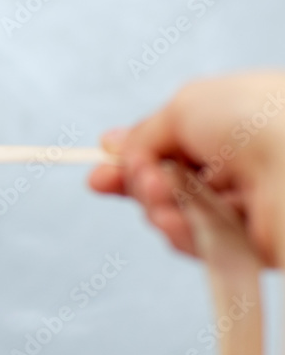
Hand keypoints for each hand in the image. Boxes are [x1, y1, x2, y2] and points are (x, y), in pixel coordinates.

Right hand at [89, 72, 284, 264]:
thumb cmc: (256, 119)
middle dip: (136, 185)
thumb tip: (117, 149)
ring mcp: (244, 208)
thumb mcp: (184, 106)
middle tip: (122, 180)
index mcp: (232, 127)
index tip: (98, 172)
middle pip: (165, 186)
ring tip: (160, 196)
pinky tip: (175, 221)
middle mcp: (238, 167)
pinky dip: (178, 234)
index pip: (169, 150)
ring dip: (155, 208)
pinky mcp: (249, 247)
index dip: (130, 162)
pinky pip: (196, 246)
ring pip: (175, 217)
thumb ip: (145, 133)